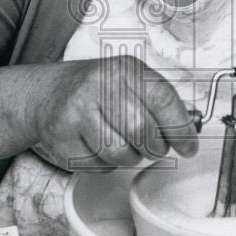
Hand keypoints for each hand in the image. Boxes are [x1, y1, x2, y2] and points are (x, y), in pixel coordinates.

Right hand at [24, 56, 198, 171]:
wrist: (45, 95)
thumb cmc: (95, 90)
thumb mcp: (128, 80)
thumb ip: (160, 101)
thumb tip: (190, 129)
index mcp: (123, 69)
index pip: (162, 99)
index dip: (180, 128)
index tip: (188, 146)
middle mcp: (98, 86)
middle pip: (143, 132)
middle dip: (154, 147)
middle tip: (152, 147)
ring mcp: (77, 113)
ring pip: (121, 154)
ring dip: (130, 158)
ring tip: (122, 143)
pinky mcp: (62, 139)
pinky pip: (98, 166)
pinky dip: (105, 164)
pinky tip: (97, 146)